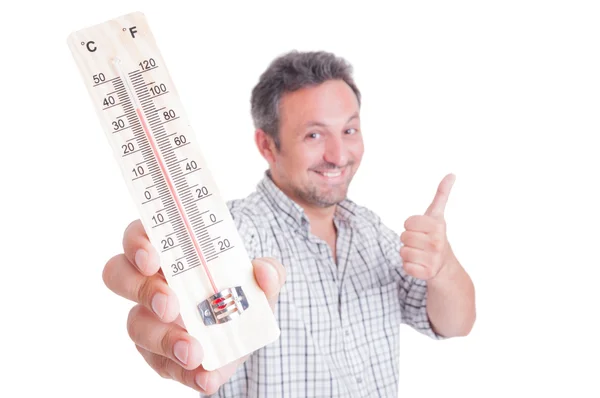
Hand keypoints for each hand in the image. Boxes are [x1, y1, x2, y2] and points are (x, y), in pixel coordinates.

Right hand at [102, 219, 285, 393]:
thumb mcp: (263, 278)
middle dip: (142, 290)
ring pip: (136, 325)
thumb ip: (269, 271)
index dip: (137, 245)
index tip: (153, 259)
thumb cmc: (243, 288)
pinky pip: (161, 364)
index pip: (137, 237)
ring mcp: (150, 319)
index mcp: (168, 252)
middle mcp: (150, 282)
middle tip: (171, 305)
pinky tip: (206, 377)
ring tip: (193, 352)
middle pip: (120, 277)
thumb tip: (265, 272)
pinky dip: (184, 373)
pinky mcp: (159, 353)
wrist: (249, 328)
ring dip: (163, 339)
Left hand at [400, 173, 455, 279]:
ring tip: (420, 253)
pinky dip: (409, 266)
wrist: (445, 265)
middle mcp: (437, 243)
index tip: (422, 230)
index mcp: (438, 227)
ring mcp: (433, 259)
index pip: (407, 222)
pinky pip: (405, 266)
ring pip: (402, 251)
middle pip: (403, 237)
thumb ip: (441, 194)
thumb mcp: (437, 215)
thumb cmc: (435, 236)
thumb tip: (451, 174)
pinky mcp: (426, 273)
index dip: (411, 226)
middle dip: (408, 240)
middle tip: (420, 243)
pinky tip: (420, 264)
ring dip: (408, 253)